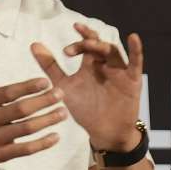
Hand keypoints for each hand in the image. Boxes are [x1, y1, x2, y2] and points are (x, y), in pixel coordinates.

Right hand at [0, 30, 66, 169]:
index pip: (6, 94)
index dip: (26, 87)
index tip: (45, 81)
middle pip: (19, 111)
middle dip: (42, 102)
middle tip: (61, 94)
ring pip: (24, 130)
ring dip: (46, 121)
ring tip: (63, 113)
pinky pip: (23, 150)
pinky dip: (40, 144)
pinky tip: (54, 136)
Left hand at [31, 24, 143, 152]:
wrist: (103, 132)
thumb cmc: (85, 109)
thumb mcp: (64, 86)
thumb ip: (50, 66)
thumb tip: (33, 44)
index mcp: (90, 65)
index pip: (85, 45)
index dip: (77, 43)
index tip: (64, 51)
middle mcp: (105, 65)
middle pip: (98, 45)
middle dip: (86, 42)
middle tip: (72, 50)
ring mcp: (119, 71)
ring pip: (113, 51)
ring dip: (101, 46)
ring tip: (90, 44)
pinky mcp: (132, 81)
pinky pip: (137, 63)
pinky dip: (136, 50)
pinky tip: (133, 37)